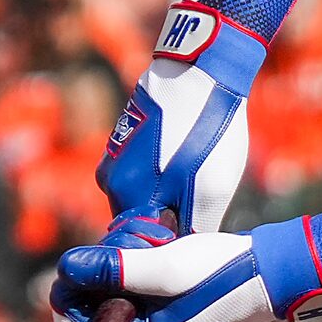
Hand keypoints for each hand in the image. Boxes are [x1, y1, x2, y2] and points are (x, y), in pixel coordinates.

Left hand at [51, 218, 321, 321]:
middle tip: (142, 244)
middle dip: (105, 261)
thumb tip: (66, 267)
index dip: (74, 282)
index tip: (103, 253)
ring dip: (123, 250)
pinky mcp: (154, 294)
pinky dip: (137, 249)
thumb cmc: (221, 273)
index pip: (71, 321)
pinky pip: (125, 269)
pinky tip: (163, 241)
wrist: (266, 269)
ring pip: (104, 276)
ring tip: (160, 241)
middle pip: (86, 294)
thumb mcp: (166, 268)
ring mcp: (144, 313)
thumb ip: (116, 269)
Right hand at [99, 3, 265, 231]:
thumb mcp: (211, 189)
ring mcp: (114, 157)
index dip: (167, 246)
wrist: (199, 71)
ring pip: (142, 195)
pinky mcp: (124, 139)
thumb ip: (193, 228)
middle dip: (167, 219)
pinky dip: (164, 172)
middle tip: (201, 207)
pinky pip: (142, 172)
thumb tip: (185, 250)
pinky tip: (190, 156)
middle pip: (139, 219)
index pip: (138, 244)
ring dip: (167, 194)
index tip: (191, 241)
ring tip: (199, 175)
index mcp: (127, 197)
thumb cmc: (207, 132)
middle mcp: (110, 181)